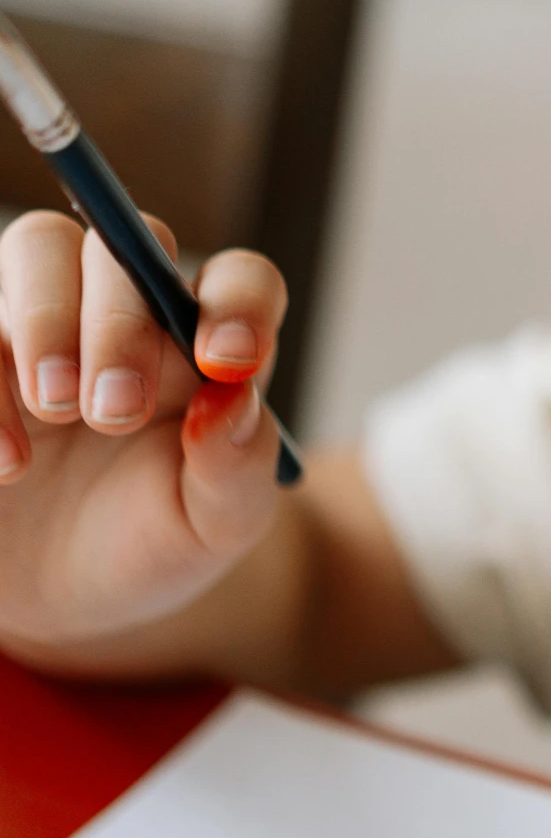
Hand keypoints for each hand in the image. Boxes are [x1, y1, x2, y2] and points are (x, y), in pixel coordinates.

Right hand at [0, 209, 286, 654]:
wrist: (60, 592)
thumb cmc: (152, 542)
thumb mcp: (214, 525)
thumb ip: (239, 466)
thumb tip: (234, 397)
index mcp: (207, 343)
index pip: (240, 281)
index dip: (238, 303)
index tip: (226, 362)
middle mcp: (128, 314)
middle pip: (122, 244)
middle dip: (119, 321)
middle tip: (112, 412)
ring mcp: (40, 321)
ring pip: (39, 246)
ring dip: (45, 320)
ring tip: (54, 412)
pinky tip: (5, 461)